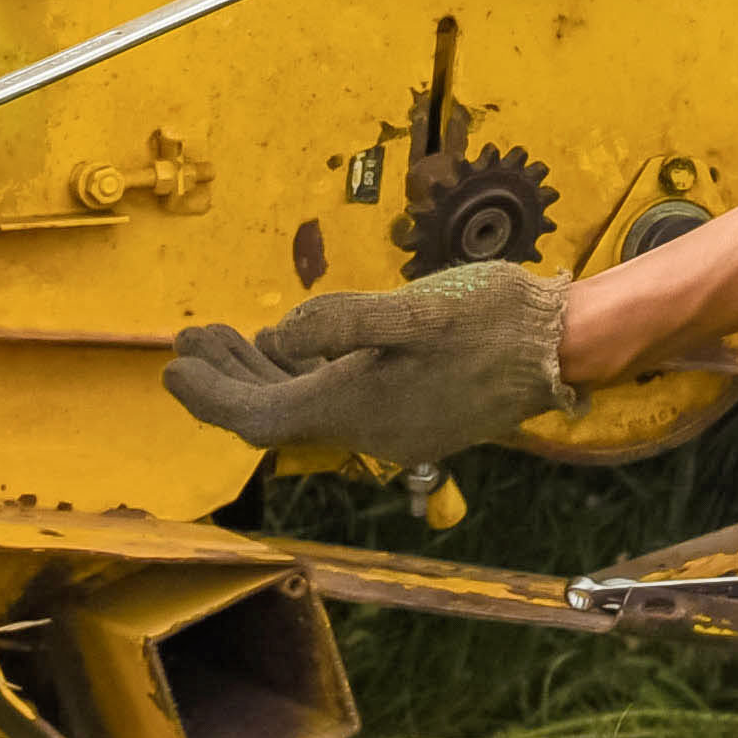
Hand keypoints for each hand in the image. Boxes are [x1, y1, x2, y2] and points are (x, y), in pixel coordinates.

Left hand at [162, 268, 572, 464]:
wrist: (564, 347)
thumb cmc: (495, 318)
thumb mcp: (418, 308)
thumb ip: (344, 320)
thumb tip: (280, 332)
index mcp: (358, 406)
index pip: (260, 415)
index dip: (211, 394)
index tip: (173, 366)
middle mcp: (368, 430)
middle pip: (274, 416)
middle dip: (225, 381)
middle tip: (189, 342)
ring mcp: (392, 427)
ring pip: (303, 410)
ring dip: (260, 376)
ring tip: (225, 337)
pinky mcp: (413, 415)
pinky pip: (333, 404)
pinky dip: (299, 378)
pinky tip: (292, 348)